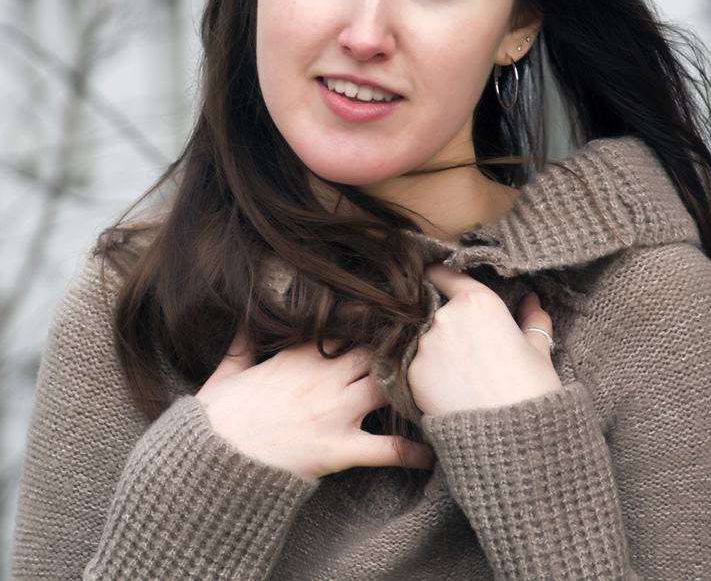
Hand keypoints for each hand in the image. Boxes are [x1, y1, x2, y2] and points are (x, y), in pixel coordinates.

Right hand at [196, 336, 433, 479]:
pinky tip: (431, 454)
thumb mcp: (228, 371)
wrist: (212, 458)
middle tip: (421, 349)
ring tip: (430, 388)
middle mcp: (322, 376)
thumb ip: (242, 342)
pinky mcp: (338, 448)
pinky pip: (384, 449)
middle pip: (373, 352)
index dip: (368, 323)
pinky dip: (410, 452)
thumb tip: (244, 319)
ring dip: (407, 388)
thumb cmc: (217, 417)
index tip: (388, 319)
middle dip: (395, 349)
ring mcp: (333, 411)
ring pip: (385, 387)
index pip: (343, 327)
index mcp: (297, 355)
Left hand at [407, 264, 561, 415]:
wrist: (513, 442)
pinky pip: (417, 365)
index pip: (445, 274)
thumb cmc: (532, 393)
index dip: (442, 278)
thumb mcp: (538, 352)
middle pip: (434, 308)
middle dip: (445, 321)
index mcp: (478, 301)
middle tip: (464, 346)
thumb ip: (532, 321)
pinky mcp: (413, 373)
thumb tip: (532, 302)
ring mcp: (426, 344)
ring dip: (435, 348)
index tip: (440, 282)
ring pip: (424, 338)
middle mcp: (446, 316)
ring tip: (460, 374)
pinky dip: (429, 373)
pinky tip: (450, 390)